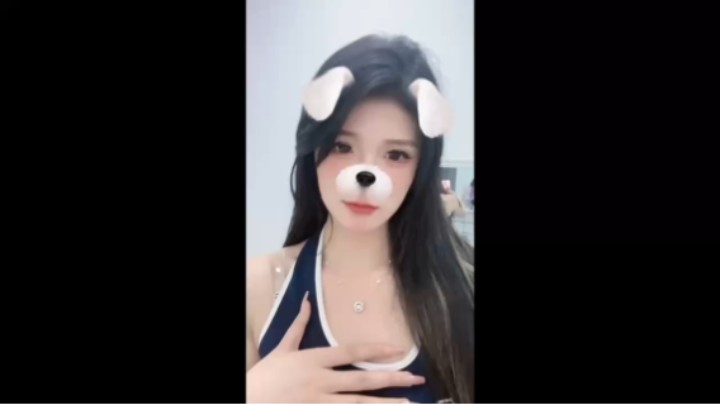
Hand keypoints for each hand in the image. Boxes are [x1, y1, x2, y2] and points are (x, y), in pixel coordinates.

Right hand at [247, 292, 424, 402]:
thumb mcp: (281, 349)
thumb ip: (298, 326)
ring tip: (408, 403)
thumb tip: (307, 300)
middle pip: (362, 380)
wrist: (248, 401)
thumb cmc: (264, 377)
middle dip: (391, 379)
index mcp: (313, 360)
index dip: (376, 351)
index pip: (351, 353)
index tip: (398, 351)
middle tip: (415, 379)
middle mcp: (320, 381)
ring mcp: (319, 402)